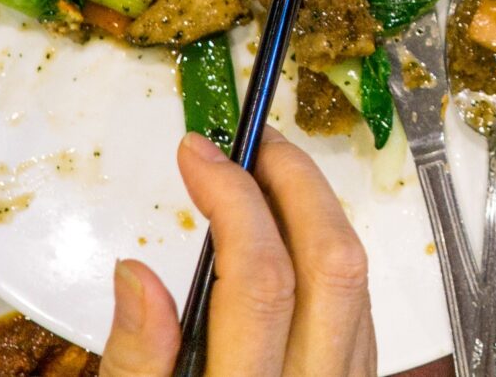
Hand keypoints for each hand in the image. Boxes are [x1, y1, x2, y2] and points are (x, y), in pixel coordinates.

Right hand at [100, 133, 375, 376]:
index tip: (198, 153)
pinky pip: (360, 317)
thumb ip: (134, 364)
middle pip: (335, 264)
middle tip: (251, 141)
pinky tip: (291, 243)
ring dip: (318, 215)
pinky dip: (328, 262)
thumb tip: (138, 273)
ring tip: (267, 177)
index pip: (259, 277)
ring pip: (358, 286)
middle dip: (297, 183)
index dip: (232, 197)